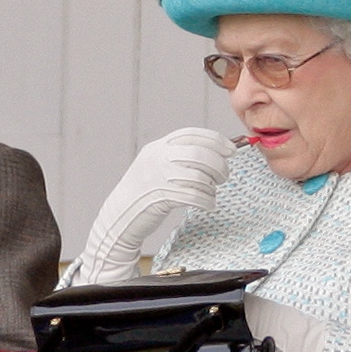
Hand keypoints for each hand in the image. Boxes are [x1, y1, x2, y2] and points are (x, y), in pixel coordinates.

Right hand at [73, 127, 235, 284]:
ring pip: (198, 176)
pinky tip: (209, 204)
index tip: (232, 150)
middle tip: (224, 176)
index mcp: (158, 147)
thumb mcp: (157, 166)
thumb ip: (179, 157)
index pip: (192, 135)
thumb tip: (215, 153)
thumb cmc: (145, 192)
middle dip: (218, 164)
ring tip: (212, 192)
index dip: (215, 140)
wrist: (119, 216)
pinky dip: (207, 201)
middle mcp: (157, 158)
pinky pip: (194, 196)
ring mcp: (158, 177)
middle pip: (199, 154)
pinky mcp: (160, 197)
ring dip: (212, 186)